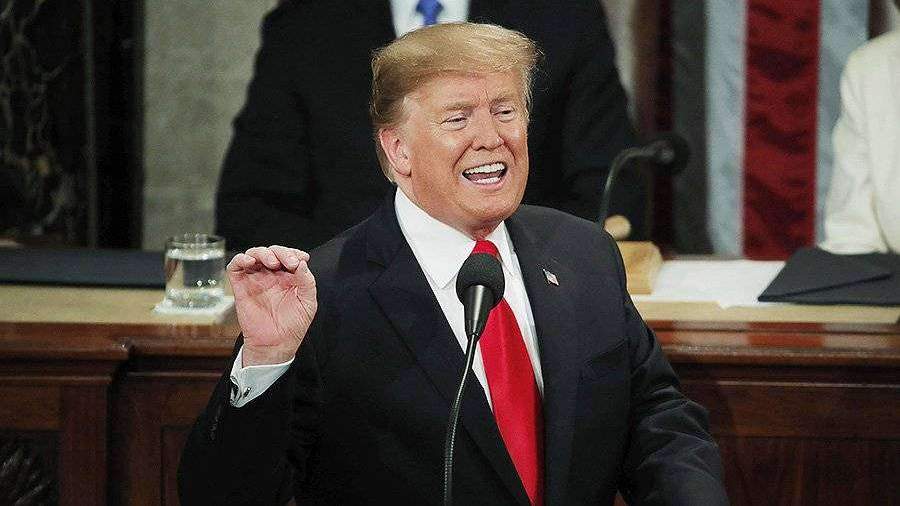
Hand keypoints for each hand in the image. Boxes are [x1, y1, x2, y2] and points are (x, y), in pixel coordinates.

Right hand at [227, 245, 316, 365]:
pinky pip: (235, 267)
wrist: (276, 344)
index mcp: (288, 277)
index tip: (301, 259)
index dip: (294, 253)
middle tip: (289, 263)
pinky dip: (241, 259)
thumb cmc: (293, 325)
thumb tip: (302, 262)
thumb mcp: (308, 302)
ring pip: (254, 254)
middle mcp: (271, 275)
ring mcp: (255, 279)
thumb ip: (307, 281)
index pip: (289, 256)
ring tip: (272, 263)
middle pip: (272, 252)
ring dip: (263, 253)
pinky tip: (251, 263)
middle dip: (281, 252)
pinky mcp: (241, 286)